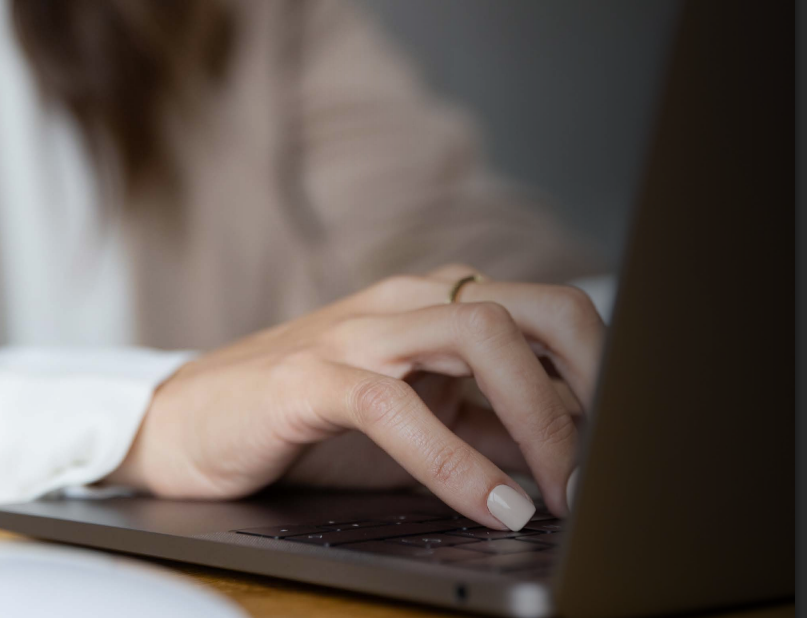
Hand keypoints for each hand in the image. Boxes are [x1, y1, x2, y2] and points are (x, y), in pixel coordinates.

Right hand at [108, 265, 603, 530]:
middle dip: (592, 378)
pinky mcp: (309, 377)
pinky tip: (488, 503)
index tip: (618, 442)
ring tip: (560, 490)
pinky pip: (397, 406)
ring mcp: (357, 333)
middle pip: (533, 307)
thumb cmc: (303, 417)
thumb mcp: (414, 413)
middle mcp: (404, 304)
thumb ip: (479, 417)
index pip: (547, 310)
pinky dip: (456, 461)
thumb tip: (563, 447)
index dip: (599, 372)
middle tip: (605, 462)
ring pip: (478, 336)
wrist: (189, 418)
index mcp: (433, 306)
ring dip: (540, 418)